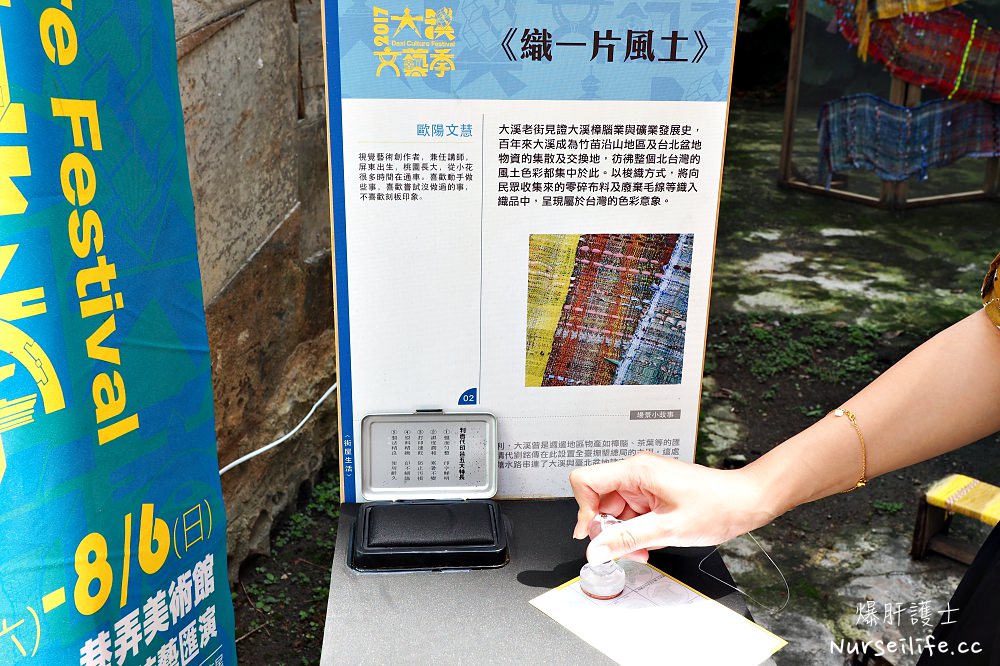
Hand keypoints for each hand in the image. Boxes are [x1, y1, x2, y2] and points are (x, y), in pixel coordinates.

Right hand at [569, 452, 778, 562]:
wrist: (745, 502)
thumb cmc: (716, 506)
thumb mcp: (667, 529)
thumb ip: (626, 540)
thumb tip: (596, 550)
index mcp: (636, 471)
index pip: (585, 480)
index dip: (583, 509)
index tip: (593, 535)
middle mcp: (636, 473)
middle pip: (598, 501)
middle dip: (608, 530)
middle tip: (627, 549)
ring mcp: (643, 484)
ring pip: (614, 512)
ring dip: (624, 534)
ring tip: (647, 547)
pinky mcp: (651, 494)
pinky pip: (630, 515)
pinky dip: (636, 532)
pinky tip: (653, 540)